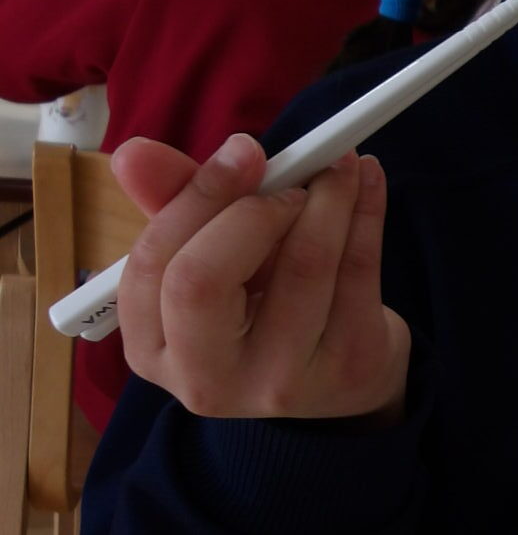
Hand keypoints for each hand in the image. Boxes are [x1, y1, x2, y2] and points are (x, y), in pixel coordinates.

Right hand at [111, 132, 410, 422]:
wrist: (339, 374)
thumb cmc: (259, 308)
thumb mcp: (210, 259)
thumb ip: (175, 203)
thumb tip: (132, 154)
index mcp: (154, 349)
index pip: (155, 266)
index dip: (198, 198)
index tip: (244, 150)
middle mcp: (207, 380)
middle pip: (202, 279)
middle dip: (251, 207)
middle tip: (290, 173)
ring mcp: (280, 384)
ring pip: (302, 266)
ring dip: (327, 196)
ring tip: (338, 164)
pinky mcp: (348, 367)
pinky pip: (358, 271)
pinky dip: (366, 211)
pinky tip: (368, 180)